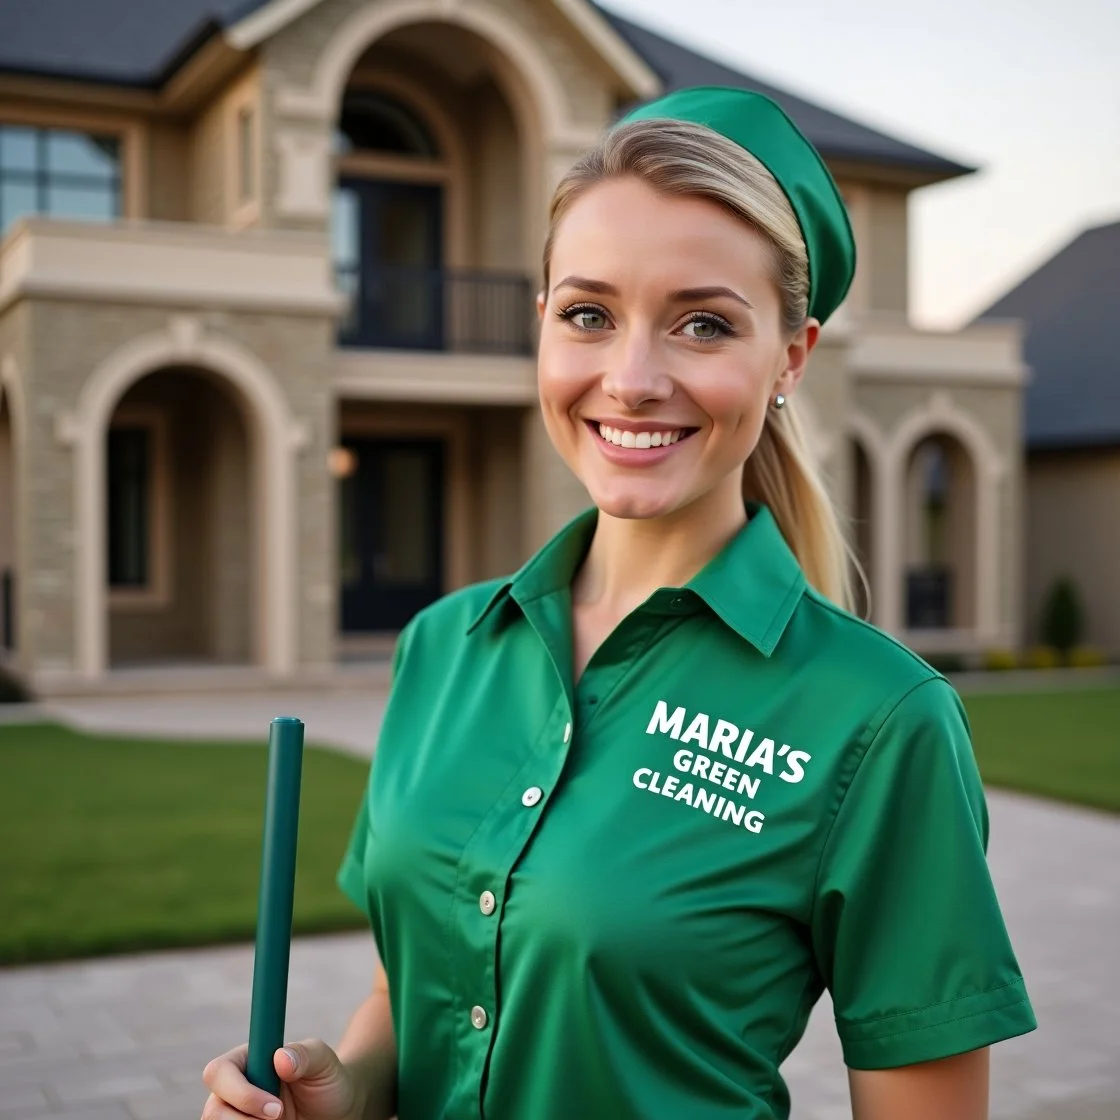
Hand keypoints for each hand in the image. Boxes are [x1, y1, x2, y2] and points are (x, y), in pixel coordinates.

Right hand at [201, 1039, 359, 1119]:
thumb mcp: (324, 1062)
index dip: (242, 1094)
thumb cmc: (328, 1079)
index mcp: (247, 1059)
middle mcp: (234, 1088)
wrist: (336, 1109)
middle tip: (280, 1118)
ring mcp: (234, 1114)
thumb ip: (305, 1054)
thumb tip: (280, 1057)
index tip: (276, 1109)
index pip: (219, 1071)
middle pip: (213, 1109)